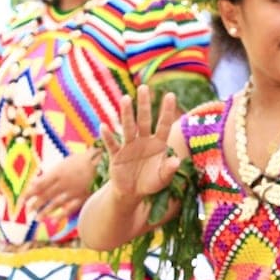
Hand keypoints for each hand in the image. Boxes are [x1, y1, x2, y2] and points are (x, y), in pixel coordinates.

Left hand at [23, 149, 98, 218]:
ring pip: (55, 204)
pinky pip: (70, 208)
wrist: (103, 161)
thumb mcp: (64, 163)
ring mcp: (73, 191)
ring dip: (45, 212)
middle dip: (34, 204)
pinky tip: (54, 220)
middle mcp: (63, 183)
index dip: (28, 194)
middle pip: (45, 195)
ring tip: (37, 218)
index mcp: (57, 173)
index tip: (22, 200)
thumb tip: (34, 183)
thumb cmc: (82, 160)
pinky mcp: (82, 197)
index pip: (38, 186)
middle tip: (28, 210)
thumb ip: (50, 174)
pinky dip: (61, 215)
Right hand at [98, 85, 180, 203]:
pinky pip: (112, 144)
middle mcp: (143, 141)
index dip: (166, 111)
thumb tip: (176, 161)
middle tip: (144, 87)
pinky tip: (104, 126)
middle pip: (144, 120)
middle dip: (144, 105)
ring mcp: (129, 146)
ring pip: (128, 127)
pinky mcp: (116, 156)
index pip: (163, 125)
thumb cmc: (150, 182)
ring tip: (126, 98)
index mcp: (158, 144)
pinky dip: (108, 137)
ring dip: (127, 114)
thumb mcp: (162, 179)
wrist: (131, 192)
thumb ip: (168, 170)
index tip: (170, 94)